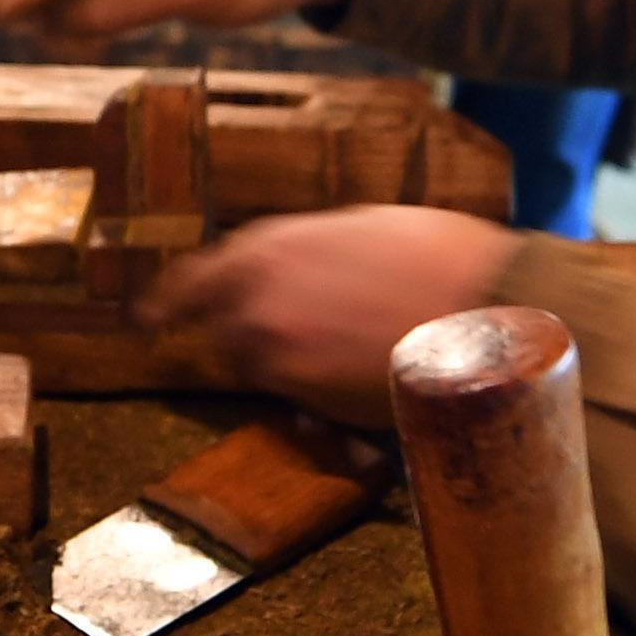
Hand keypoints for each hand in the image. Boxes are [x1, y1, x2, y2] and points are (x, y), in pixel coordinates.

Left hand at [145, 208, 527, 429]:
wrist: (488, 305)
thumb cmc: (440, 257)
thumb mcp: (359, 230)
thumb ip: (307, 255)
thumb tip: (298, 275)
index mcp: (265, 248)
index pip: (190, 281)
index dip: (166, 302)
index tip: (147, 319)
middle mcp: (254, 300)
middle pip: (229, 333)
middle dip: (259, 337)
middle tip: (314, 335)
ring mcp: (276, 353)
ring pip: (263, 371)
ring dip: (293, 367)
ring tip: (355, 351)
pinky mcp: (308, 399)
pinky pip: (299, 405)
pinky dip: (322, 397)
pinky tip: (369, 375)